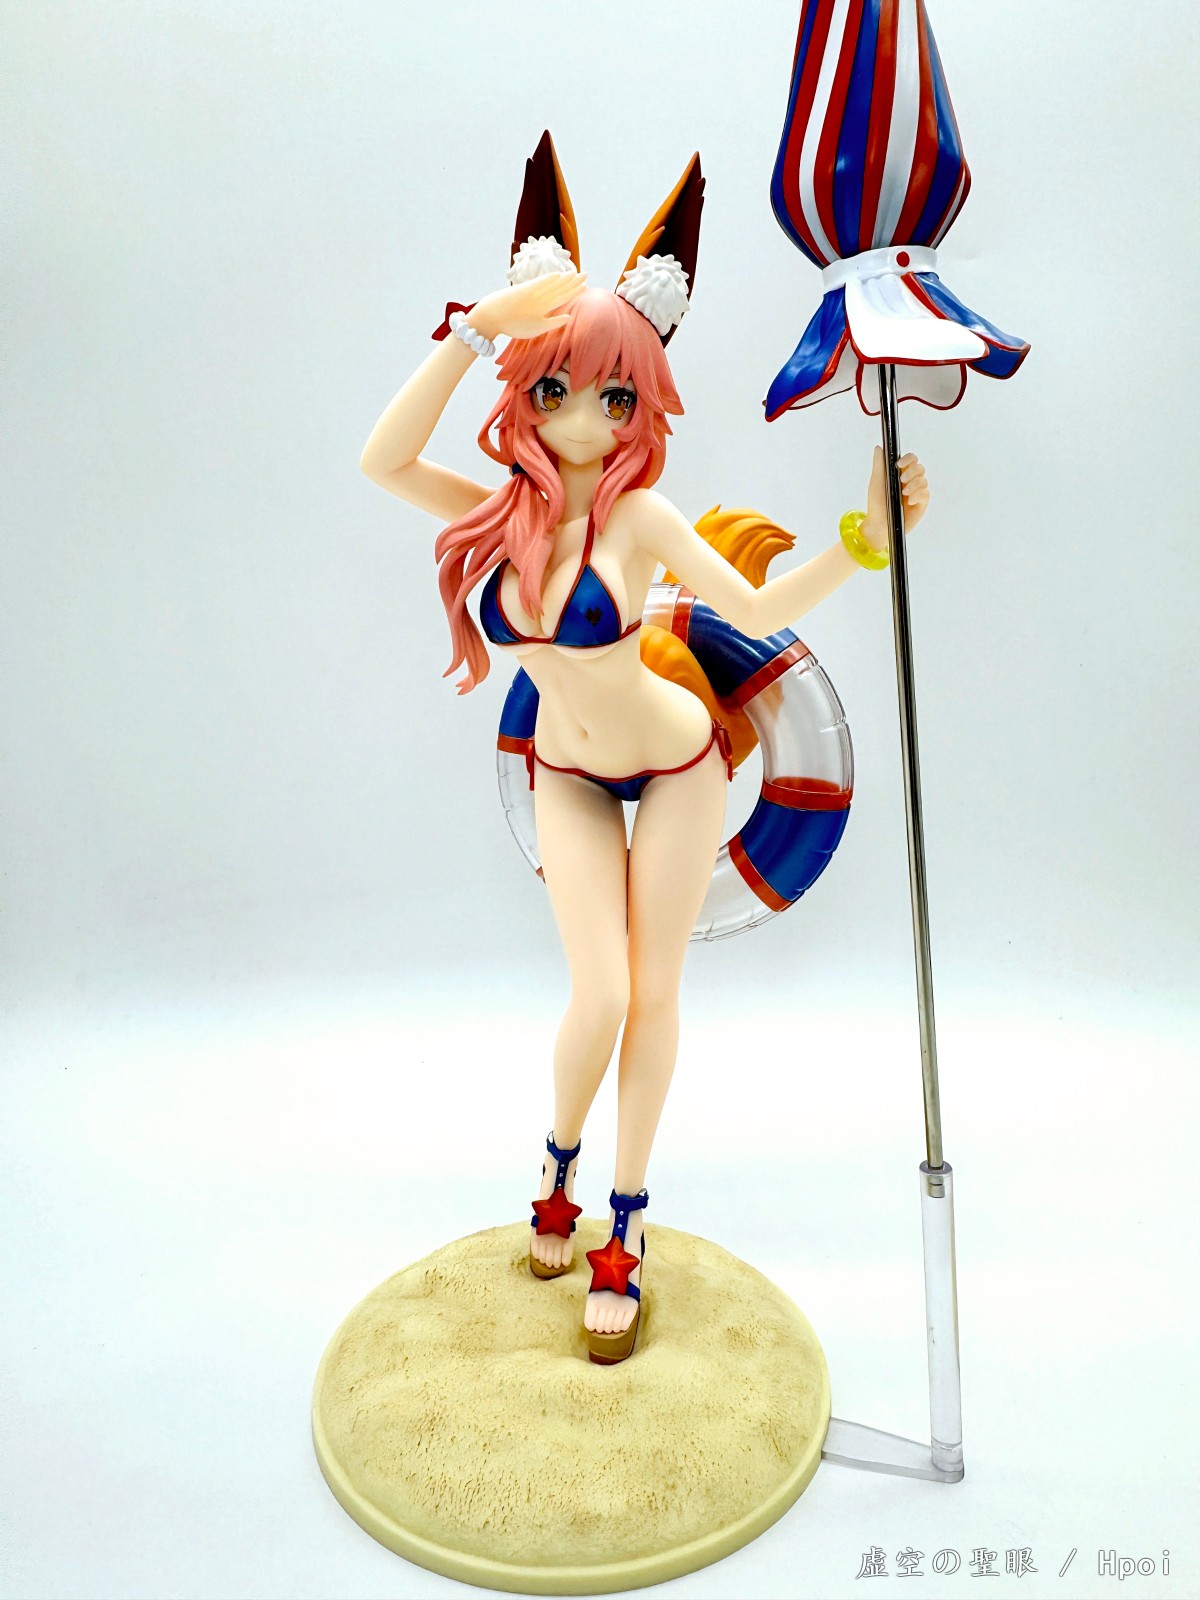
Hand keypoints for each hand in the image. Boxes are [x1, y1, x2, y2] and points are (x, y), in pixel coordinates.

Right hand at [468, 272, 587, 342]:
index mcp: (544, 308)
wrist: (493, 318)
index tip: (584, 286)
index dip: (573, 292)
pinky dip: (547, 279)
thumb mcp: (538, 327)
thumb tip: (570, 317)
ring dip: (564, 279)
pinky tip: (559, 275)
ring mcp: (532, 293)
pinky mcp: (524, 290)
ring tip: (577, 273)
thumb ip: (554, 323)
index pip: (561, 298)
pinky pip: (537, 284)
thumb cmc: (513, 326)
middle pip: (559, 289)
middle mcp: (540, 299)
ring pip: (552, 285)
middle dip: (573, 282)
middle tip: (586, 274)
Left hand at [862, 447, 929, 552]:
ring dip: (914, 485)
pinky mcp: (921, 503)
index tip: (899, 464)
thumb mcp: (876, 481)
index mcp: (900, 473)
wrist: (879, 524)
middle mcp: (910, 481)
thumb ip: (879, 464)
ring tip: (904, 494)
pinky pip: (926, 493)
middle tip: (902, 480)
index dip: (909, 459)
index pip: (911, 459)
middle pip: (920, 468)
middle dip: (912, 472)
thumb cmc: (876, 503)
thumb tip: (879, 447)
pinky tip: (910, 501)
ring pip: (924, 480)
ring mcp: (917, 492)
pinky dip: (918, 495)